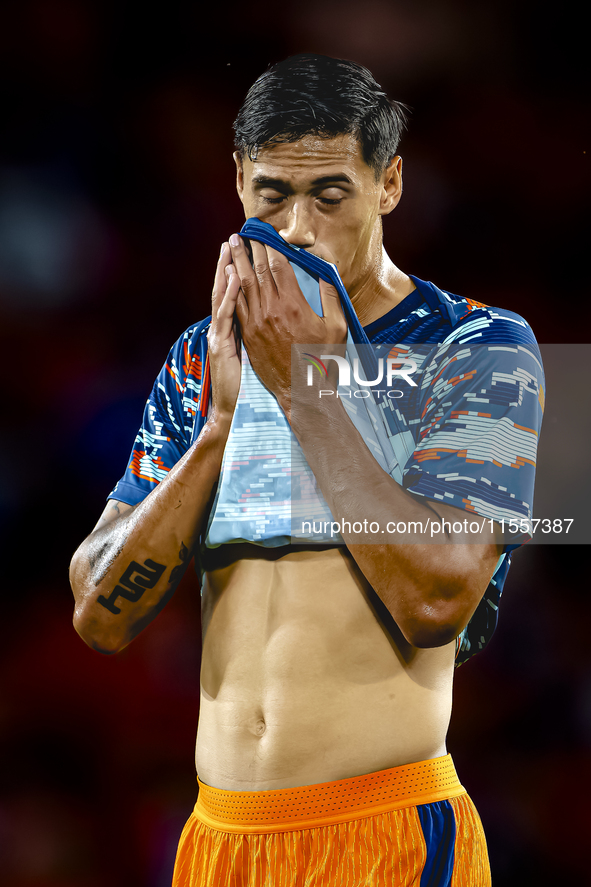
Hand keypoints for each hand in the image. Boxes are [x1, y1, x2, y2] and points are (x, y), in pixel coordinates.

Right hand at [207, 243, 241, 423]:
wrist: (239, 410)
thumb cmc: (251, 386)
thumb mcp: (254, 355)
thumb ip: (258, 333)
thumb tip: (270, 316)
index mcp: (238, 327)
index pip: (239, 292)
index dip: (242, 269)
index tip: (248, 248)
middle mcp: (227, 328)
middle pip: (228, 287)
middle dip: (232, 261)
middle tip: (236, 237)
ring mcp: (221, 335)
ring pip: (223, 296)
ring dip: (227, 270)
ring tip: (231, 248)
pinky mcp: (221, 345)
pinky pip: (227, 315)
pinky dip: (230, 295)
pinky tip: (236, 278)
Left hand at [229, 235, 346, 410]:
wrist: (303, 392)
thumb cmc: (324, 360)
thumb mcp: (337, 326)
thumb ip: (330, 295)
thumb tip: (326, 269)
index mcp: (294, 305)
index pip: (278, 266)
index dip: (271, 246)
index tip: (267, 233)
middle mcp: (272, 311)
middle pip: (257, 271)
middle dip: (250, 249)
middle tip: (244, 232)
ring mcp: (257, 324)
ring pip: (243, 285)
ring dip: (237, 262)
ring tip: (232, 245)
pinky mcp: (249, 335)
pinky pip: (237, 305)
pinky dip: (232, 287)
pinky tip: (229, 274)